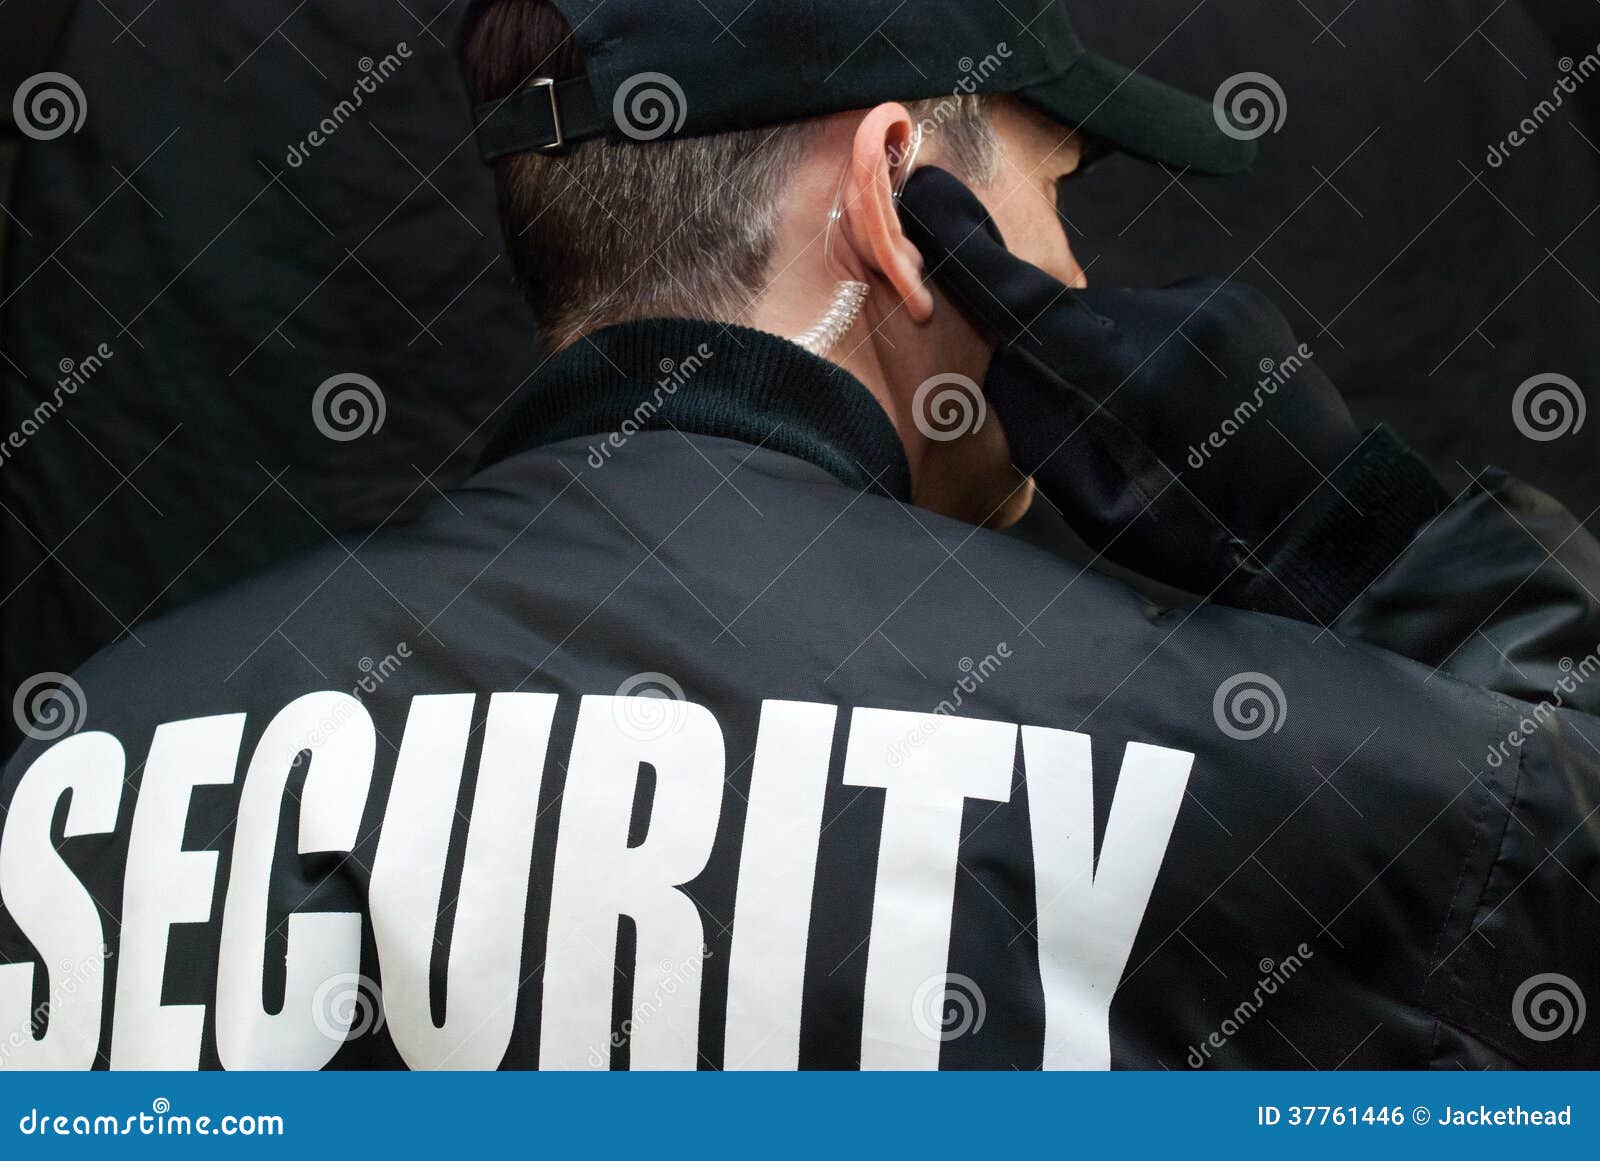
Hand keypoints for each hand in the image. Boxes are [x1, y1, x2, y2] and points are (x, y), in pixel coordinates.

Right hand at [899, 166, 1361, 595]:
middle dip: (1065, 366)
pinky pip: (1160, 315)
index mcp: (1128, 379)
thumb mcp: (1102, 510)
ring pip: (1114, 319)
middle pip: (1068, 320)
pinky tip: (1193, 405)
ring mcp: (1212, 300)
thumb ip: (1042, 430)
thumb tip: (1006, 363)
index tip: (923, 195)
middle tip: (1114, 440)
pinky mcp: (1237, 298)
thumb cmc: (1205, 537)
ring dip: (1115, 363)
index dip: (964, 250)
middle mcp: (1169, 320)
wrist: (1326, 521)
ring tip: (1169, 432)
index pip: (1022, 301)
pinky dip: (1155, 352)